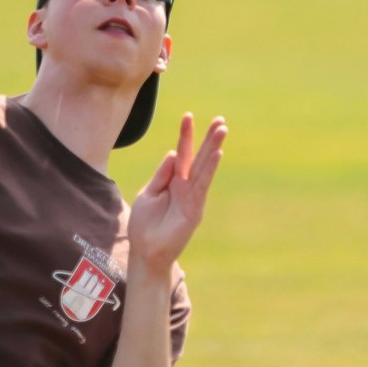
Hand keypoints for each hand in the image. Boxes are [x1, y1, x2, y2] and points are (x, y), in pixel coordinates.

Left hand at [128, 113, 225, 270]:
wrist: (146, 251)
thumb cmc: (145, 224)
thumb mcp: (148, 193)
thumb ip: (162, 175)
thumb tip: (174, 153)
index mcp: (173, 181)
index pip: (182, 153)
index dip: (185, 136)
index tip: (188, 116)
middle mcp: (186, 186)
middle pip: (199, 157)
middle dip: (208, 138)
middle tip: (220, 119)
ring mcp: (192, 196)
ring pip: (204, 167)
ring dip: (213, 147)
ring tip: (222, 129)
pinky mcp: (195, 208)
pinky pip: (203, 184)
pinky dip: (210, 168)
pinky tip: (217, 153)